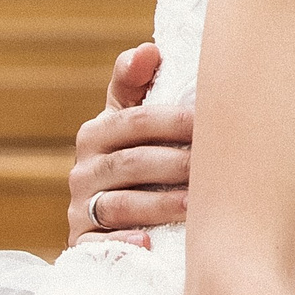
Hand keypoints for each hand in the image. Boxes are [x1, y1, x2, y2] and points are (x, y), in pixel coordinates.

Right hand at [68, 44, 193, 247]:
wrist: (115, 219)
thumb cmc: (140, 156)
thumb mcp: (133, 120)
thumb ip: (136, 82)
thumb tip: (148, 49)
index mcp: (96, 133)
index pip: (136, 121)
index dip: (174, 121)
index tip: (209, 123)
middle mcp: (83, 170)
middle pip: (132, 163)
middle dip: (175, 164)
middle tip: (213, 168)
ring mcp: (81, 209)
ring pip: (121, 204)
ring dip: (160, 204)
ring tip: (196, 205)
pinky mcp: (83, 245)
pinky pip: (102, 245)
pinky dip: (126, 243)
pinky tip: (151, 243)